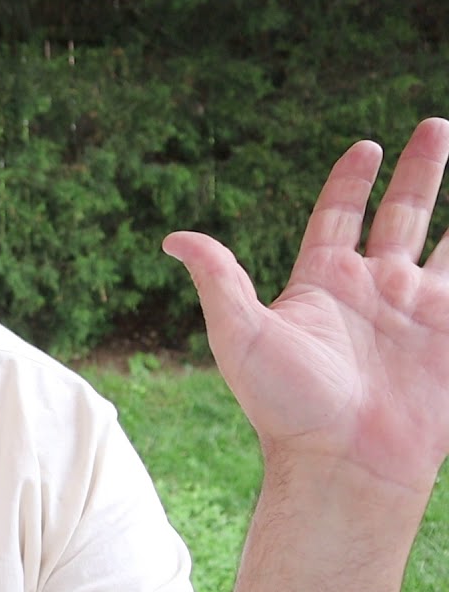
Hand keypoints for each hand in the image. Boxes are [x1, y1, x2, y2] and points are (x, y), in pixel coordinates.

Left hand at [164, 117, 448, 493]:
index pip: (338, 216)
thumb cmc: (284, 405)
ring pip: (448, 243)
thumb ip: (218, 279)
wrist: (342, 465)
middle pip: (401, 215)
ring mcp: (416, 313)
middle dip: (420, 172)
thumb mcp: (239, 334)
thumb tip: (171, 238)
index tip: (367, 145)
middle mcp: (372, 291)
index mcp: (322, 282)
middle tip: (434, 127)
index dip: (350, 181)